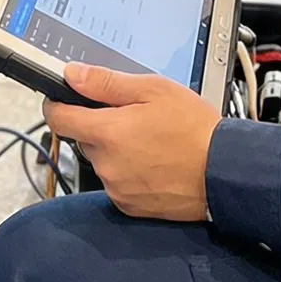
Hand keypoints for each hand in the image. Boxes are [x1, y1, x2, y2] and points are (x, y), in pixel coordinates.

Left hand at [45, 64, 219, 220]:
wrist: (223, 172)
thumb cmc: (195, 129)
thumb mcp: (153, 90)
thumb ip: (106, 83)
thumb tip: (73, 74)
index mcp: (107, 133)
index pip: (58, 119)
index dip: (57, 105)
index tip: (62, 99)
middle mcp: (106, 165)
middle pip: (84, 139)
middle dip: (100, 126)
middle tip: (133, 117)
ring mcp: (117, 188)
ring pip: (102, 161)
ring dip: (115, 150)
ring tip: (150, 141)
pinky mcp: (129, 207)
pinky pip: (116, 183)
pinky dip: (128, 172)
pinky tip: (153, 162)